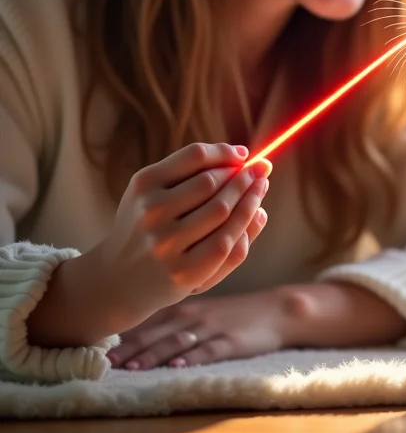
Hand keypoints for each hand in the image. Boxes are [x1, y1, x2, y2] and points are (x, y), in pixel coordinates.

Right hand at [97, 143, 270, 332]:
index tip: (243, 154)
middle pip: (212, 183)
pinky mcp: (182, 274)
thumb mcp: (153, 192)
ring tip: (261, 187)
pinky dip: (246, 227)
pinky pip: (226, 245)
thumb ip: (193, 172)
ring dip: (251, 197)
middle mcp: (152, 212)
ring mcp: (166, 244)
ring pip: (223, 212)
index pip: (195, 156)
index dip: (225, 152)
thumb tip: (245, 158)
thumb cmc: (145, 226)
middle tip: (261, 170)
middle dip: (242, 174)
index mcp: (144, 184)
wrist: (116, 280)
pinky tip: (257, 215)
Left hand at [108, 291, 295, 369]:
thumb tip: (134, 333)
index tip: (96, 349)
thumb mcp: (203, 309)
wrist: (277, 311)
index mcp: (184, 306)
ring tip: (131, 367)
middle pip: (156, 333)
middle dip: (128, 349)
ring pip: (177, 341)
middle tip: (103, 363)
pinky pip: (209, 350)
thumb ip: (172, 319)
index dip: (122, 335)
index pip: (147, 320)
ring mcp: (212, 328)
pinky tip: (177, 365)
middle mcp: (194, 315)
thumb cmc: (235, 313)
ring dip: (153, 354)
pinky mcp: (232, 341)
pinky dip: (191, 357)